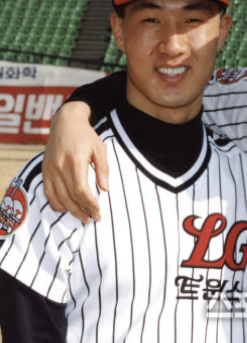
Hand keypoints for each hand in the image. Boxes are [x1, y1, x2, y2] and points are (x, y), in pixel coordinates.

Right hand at [42, 102, 107, 223]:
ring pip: (59, 197)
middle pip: (70, 196)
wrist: (65, 122)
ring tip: (84, 218)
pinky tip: (67, 209)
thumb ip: (103, 168)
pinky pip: (48, 192)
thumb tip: (105, 189)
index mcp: (75, 161)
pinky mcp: (45, 170)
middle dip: (83, 211)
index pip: (81, 190)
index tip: (99, 211)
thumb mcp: (100, 148)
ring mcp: (50, 169)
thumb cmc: (86, 135)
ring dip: (71, 211)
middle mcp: (59, 167)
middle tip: (94, 219)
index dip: (90, 203)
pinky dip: (57, 203)